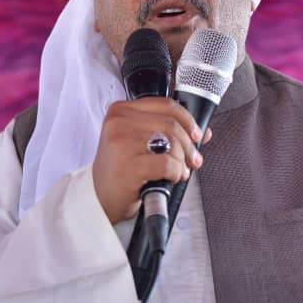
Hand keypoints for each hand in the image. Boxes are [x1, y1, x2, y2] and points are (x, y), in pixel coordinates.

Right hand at [92, 97, 210, 223]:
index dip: (187, 119)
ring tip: (179, 170)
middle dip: (188, 145)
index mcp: (121, 111)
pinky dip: (175, 172)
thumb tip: (203, 132)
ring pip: (172, 143)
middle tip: (192, 159)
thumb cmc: (119, 171)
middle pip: (171, 124)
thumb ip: (168, 132)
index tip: (195, 134)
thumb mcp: (139, 144)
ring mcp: (122, 143)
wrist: (99, 198)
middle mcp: (119, 123)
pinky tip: (170, 177)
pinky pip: (168, 164)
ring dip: (182, 160)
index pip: (165, 104)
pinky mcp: (129, 165)